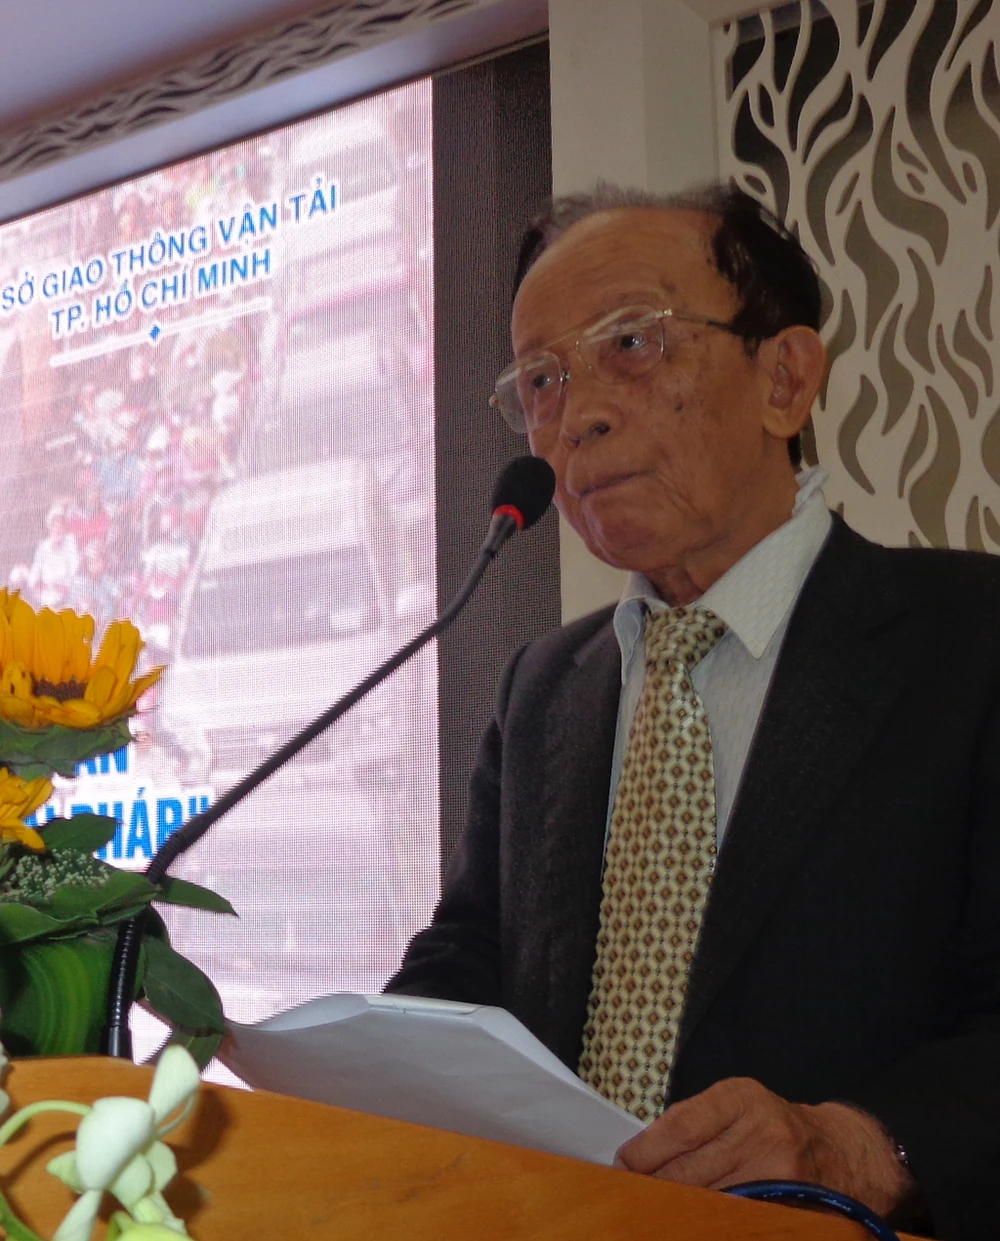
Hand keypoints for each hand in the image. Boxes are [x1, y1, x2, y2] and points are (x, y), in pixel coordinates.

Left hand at [614, 1077, 916, 1218]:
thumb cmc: (771, 1125)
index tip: (622, 1165)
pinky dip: (710, 1223)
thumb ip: (694, 1124)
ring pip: (709, 1200)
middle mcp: (762, 1132)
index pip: (681, 1126)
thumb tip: (639, 1157)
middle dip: (655, 1185)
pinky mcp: (788, 1208)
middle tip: (630, 1194)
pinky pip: (736, 1220)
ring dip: (677, 1209)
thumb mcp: (736, 1106)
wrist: (840, 1152)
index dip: (646, 1151)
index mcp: (740, 1098)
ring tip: (654, 1211)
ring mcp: (778, 1173)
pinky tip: (692, 1223)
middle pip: (691, 1170)